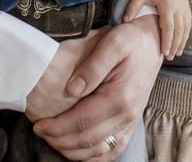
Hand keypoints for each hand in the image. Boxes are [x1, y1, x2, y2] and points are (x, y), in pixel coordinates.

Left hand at [32, 15, 161, 160]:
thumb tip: (72, 89)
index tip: (38, 125)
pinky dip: (94, 157)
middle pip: (87, 139)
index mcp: (119, 96)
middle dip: (59, 139)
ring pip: (98, 149)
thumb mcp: (112, 42)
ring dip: (72, 151)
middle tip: (39, 131)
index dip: (58, 127)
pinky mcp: (131, 124)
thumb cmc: (130, 41)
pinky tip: (77, 152)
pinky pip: (113, 150)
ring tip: (52, 140)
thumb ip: (93, 66)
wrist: (152, 44)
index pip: (82, 121)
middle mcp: (127, 114)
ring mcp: (130, 122)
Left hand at [123, 0, 190, 58]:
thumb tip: (123, 22)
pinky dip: (186, 33)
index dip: (167, 41)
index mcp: (167, 6)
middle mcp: (178, 7)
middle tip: (170, 57)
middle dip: (175, 45)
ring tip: (177, 53)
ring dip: (182, 41)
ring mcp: (184, 6)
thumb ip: (132, 7)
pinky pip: (188, 22)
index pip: (168, 28)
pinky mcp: (186, 5)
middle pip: (179, 31)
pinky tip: (182, 40)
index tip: (164, 53)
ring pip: (185, 28)